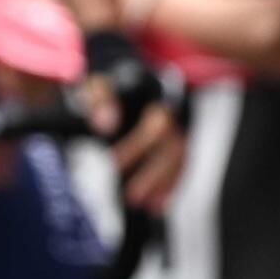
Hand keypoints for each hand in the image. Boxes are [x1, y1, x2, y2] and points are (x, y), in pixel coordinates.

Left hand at [78, 24, 184, 210]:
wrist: (120, 71)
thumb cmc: (107, 80)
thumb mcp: (98, 84)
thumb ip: (100, 102)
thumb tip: (105, 126)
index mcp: (155, 98)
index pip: (154, 127)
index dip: (136, 148)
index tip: (112, 165)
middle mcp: (172, 113)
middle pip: (171, 147)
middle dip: (153, 175)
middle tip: (132, 198)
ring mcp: (178, 126)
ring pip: (179, 158)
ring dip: (165, 184)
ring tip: (148, 207)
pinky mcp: (177, 137)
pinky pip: (181, 162)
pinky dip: (172, 183)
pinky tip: (160, 203)